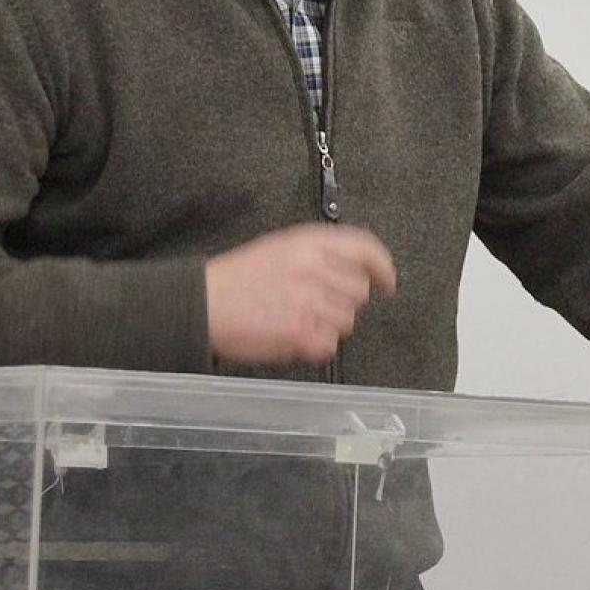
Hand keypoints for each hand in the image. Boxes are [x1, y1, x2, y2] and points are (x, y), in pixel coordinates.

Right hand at [205, 224, 396, 364]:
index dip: (382, 267)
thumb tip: (357, 270)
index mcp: (310, 243)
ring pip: (346, 321)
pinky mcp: (299, 331)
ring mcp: (308, 301)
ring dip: (328, 326)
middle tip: (315, 305)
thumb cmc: (237, 278)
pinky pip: (328, 345)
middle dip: (343, 302)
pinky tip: (292, 337)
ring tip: (296, 320)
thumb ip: (320, 255)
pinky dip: (314, 346)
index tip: (387, 283)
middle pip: (358, 292)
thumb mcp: (281, 248)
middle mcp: (314, 268)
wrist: (202, 302)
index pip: (365, 249)